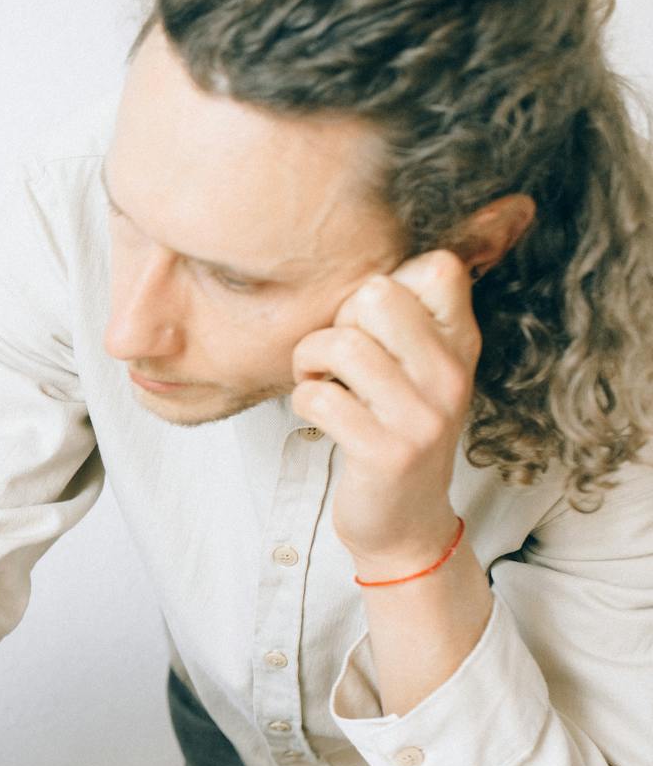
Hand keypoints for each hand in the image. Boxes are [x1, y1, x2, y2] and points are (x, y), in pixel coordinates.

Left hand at [291, 251, 478, 577]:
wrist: (404, 522)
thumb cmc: (393, 429)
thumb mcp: (417, 369)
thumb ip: (404, 316)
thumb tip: (358, 243)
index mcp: (461, 343)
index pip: (436, 265)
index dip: (383, 286)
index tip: (373, 327)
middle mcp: (452, 374)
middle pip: (374, 294)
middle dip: (336, 322)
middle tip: (336, 360)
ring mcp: (423, 416)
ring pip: (339, 343)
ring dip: (310, 362)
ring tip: (322, 385)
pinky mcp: (386, 452)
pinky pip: (317, 396)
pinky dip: (303, 402)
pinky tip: (322, 418)